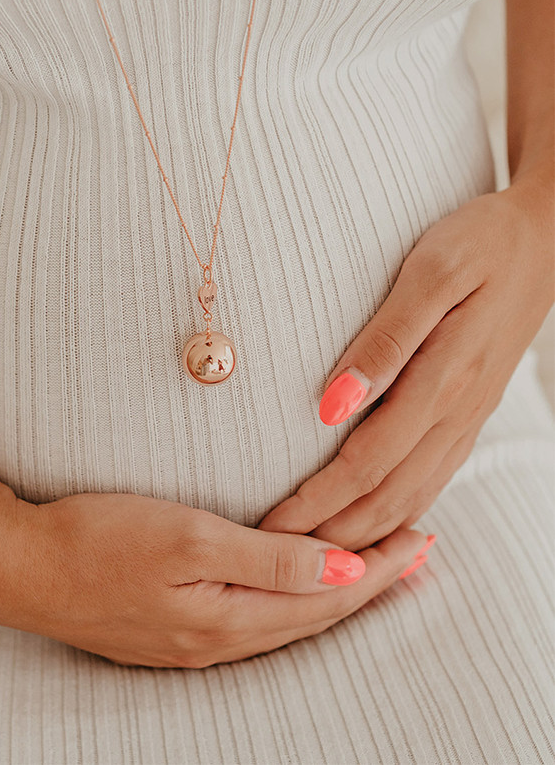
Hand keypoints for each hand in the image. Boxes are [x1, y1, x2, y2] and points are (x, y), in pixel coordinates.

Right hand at [0, 490, 428, 667]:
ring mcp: (190, 642)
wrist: (18, 567)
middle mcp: (215, 641)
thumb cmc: (96, 540)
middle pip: (312, 615)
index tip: (421, 540)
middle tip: (415, 553)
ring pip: (284, 621)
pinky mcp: (168, 631)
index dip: (379, 571)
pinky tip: (291, 589)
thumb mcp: (188, 538)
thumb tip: (343, 569)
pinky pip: (251, 622)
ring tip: (370, 572)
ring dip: (332, 595)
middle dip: (370, 585)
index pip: (326, 597)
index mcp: (226, 618)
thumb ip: (267, 558)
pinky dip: (289, 601)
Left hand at [257, 179, 553, 550]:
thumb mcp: (431, 274)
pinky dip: (400, 513)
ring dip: (363, 534)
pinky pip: (433, 478)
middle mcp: (456, 412)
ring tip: (316, 558)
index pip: (365, 463)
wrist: (543, 239)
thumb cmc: (479, 244)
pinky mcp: (469, 413)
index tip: (272, 527)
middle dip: (332, 533)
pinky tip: (377, 528)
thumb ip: (385, 339)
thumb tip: (332, 404)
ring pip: (412, 497)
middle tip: (279, 561)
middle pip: (387, 495)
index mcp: (441, 380)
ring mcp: (467, 418)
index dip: (317, 502)